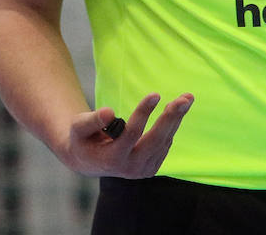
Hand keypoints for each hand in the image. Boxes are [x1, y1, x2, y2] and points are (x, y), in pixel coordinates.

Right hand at [62, 92, 192, 177]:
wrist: (88, 161)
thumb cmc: (82, 138)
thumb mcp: (79, 127)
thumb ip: (92, 120)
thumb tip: (109, 111)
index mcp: (112, 159)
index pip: (132, 134)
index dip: (143, 113)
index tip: (155, 94)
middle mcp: (130, 168)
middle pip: (155, 140)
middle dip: (171, 117)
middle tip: (185, 98)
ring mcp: (142, 171)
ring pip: (164, 141)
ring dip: (176, 119)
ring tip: (186, 99)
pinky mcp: (151, 168)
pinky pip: (164, 145)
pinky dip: (171, 127)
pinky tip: (175, 111)